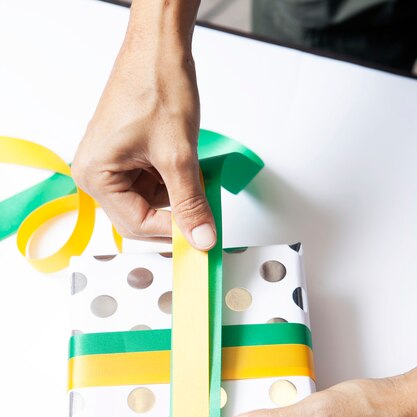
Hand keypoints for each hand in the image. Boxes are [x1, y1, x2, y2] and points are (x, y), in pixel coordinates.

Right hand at [71, 0, 215, 249]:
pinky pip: (150, 185)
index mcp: (95, 175)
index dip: (171, 233)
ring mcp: (110, 165)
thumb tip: (201, 238)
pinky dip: (172, 182)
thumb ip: (190, 203)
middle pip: (139, 218)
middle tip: (203, 218)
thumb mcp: (178, 154)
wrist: (160, 46)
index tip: (200, 238)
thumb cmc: (156, 85)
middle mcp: (96, 173)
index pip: (135, 224)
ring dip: (175, 197)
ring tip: (194, 175)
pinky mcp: (126, 157)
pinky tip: (185, 166)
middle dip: (172, 216)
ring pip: (149, 203)